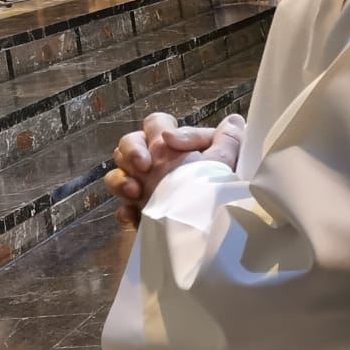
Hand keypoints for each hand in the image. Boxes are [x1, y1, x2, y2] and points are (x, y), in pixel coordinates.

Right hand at [106, 112, 246, 226]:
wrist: (212, 228)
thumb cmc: (218, 189)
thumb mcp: (226, 162)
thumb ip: (228, 139)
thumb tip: (233, 121)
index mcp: (174, 147)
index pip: (155, 123)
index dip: (155, 129)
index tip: (166, 143)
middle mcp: (156, 165)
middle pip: (127, 143)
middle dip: (129, 152)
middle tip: (144, 167)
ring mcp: (146, 189)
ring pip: (116, 176)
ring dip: (120, 181)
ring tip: (136, 193)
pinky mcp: (143, 215)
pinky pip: (122, 211)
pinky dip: (126, 213)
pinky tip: (134, 217)